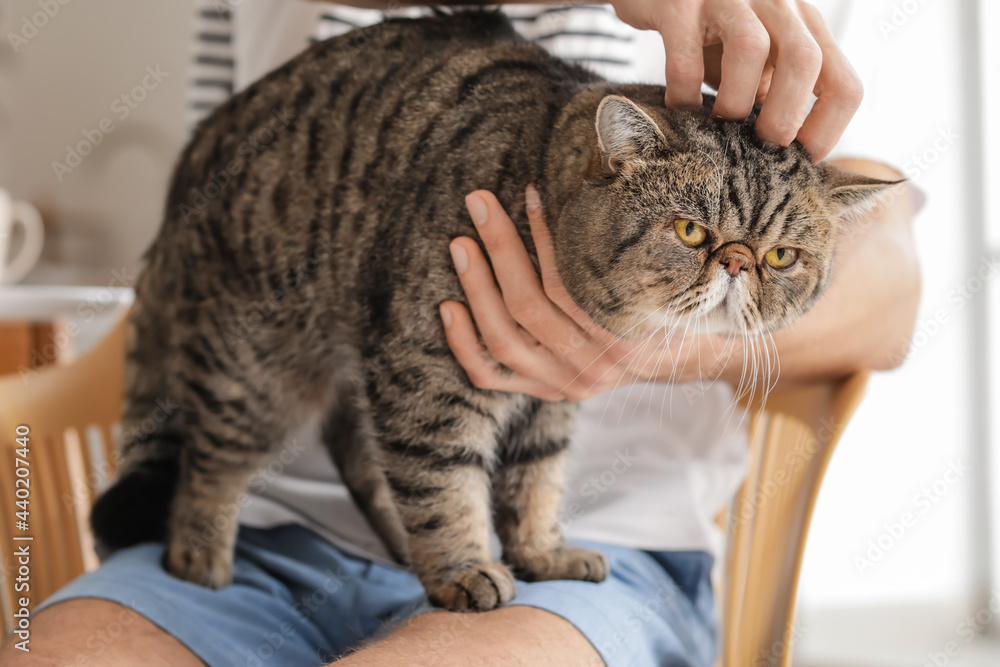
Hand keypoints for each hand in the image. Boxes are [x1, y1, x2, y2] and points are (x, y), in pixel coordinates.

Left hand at [440, 186, 707, 401]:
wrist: (685, 360)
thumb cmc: (672, 306)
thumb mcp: (667, 279)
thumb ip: (630, 249)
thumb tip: (598, 180)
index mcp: (625, 337)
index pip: (570, 284)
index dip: (545, 237)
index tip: (527, 195)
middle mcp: (592, 368)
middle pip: (530, 308)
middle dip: (501, 250)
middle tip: (479, 203)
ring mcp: (562, 384)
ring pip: (503, 340)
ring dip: (477, 289)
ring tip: (461, 244)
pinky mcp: (540, 391)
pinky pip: (489, 376)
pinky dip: (463, 343)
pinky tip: (448, 307)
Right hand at [609, 0, 861, 160]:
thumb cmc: (709, 31)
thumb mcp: (754, 56)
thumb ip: (773, 89)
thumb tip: (785, 147)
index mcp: (802, 23)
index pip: (842, 81)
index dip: (828, 129)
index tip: (801, 159)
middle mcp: (773, 3)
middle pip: (804, 60)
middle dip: (784, 118)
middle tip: (759, 149)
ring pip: (749, 47)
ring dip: (735, 102)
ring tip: (718, 127)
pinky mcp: (678, 3)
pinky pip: (686, 57)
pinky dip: (684, 94)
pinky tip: (680, 108)